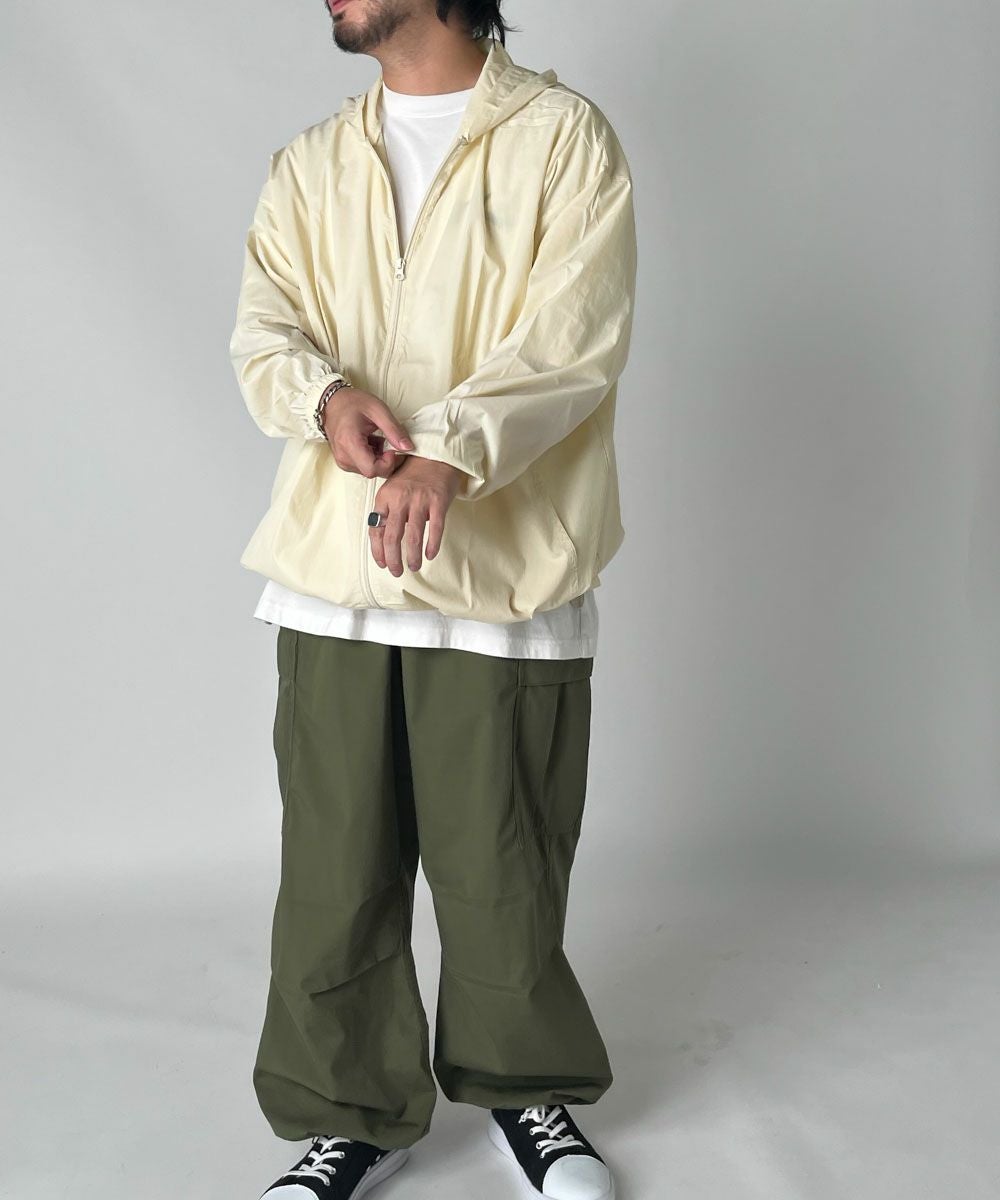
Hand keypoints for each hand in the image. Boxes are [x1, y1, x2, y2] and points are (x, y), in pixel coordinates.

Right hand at [321, 386, 413, 477]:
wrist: (332, 402)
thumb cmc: (352, 402)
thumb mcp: (378, 410)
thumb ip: (394, 430)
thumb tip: (408, 448)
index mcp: (349, 443)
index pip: (372, 470)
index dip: (387, 463)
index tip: (391, 449)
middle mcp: (343, 456)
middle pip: (372, 472)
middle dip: (385, 460)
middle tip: (387, 441)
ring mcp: (342, 461)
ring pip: (369, 471)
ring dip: (379, 458)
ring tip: (376, 439)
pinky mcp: (343, 462)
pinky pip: (363, 467)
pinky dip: (372, 457)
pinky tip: (370, 442)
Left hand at [368, 455, 466, 574]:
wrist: (436, 456)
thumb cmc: (413, 476)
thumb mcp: (392, 489)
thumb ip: (387, 511)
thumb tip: (385, 541)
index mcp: (384, 497)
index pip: (376, 529)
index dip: (378, 550)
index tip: (382, 563)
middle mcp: (400, 500)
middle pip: (392, 537)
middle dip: (393, 559)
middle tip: (396, 571)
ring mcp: (419, 501)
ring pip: (413, 537)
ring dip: (412, 557)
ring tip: (413, 567)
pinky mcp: (438, 502)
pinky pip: (435, 529)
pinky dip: (432, 545)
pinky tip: (430, 555)